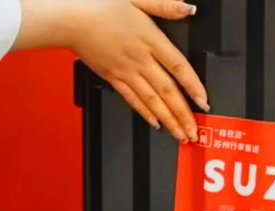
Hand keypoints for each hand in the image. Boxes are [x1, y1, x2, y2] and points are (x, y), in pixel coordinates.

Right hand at [14, 0, 208, 141]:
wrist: (70, 19)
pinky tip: (156, 123)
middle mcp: (141, 60)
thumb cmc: (100, 5)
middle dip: (183, 114)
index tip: (204, 102)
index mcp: (150, 40)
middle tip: (194, 131)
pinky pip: (133, 99)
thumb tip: (189, 8)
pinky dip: (146, 112)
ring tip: (180, 134)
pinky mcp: (113, 78)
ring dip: (168, 119)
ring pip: (152, 100)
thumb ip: (165, 5)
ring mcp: (126, 72)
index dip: (194, 86)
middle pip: (167, 91)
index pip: (179, 67)